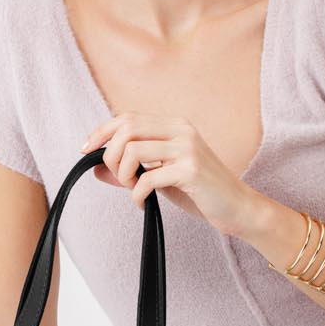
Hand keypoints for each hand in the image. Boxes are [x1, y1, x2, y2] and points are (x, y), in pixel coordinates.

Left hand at [80, 111, 260, 237]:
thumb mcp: (162, 177)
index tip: (86, 149)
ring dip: (123, 175)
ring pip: (133, 151)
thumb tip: (96, 168)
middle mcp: (182, 130)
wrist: (238, 208)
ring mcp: (187, 148)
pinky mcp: (191, 170)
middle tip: (117, 177)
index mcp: (175, 125)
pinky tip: (143, 204)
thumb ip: (132, 170)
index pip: (128, 117)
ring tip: (133, 190)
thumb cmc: (201, 192)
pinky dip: (137, 195)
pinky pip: (147, 178)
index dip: (101, 131)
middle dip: (110, 155)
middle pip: (127, 128)